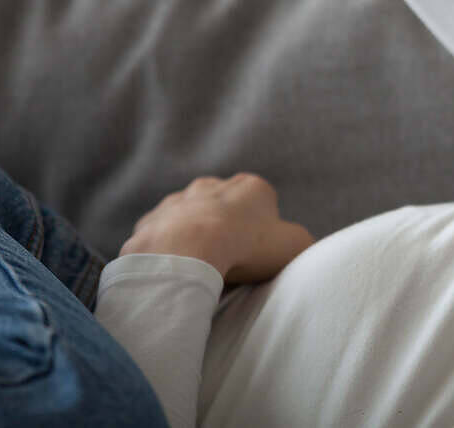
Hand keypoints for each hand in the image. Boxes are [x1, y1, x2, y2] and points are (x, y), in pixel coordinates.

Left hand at [120, 173, 316, 287]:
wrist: (187, 251)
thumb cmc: (247, 246)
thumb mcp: (295, 246)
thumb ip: (302, 240)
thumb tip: (296, 244)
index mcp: (250, 186)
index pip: (262, 203)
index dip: (263, 229)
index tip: (258, 252)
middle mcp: (212, 185)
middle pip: (224, 207)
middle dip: (226, 228)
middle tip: (230, 260)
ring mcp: (178, 201)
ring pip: (190, 219)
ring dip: (194, 237)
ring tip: (200, 267)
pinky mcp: (151, 221)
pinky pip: (162, 236)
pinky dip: (168, 249)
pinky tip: (175, 269)